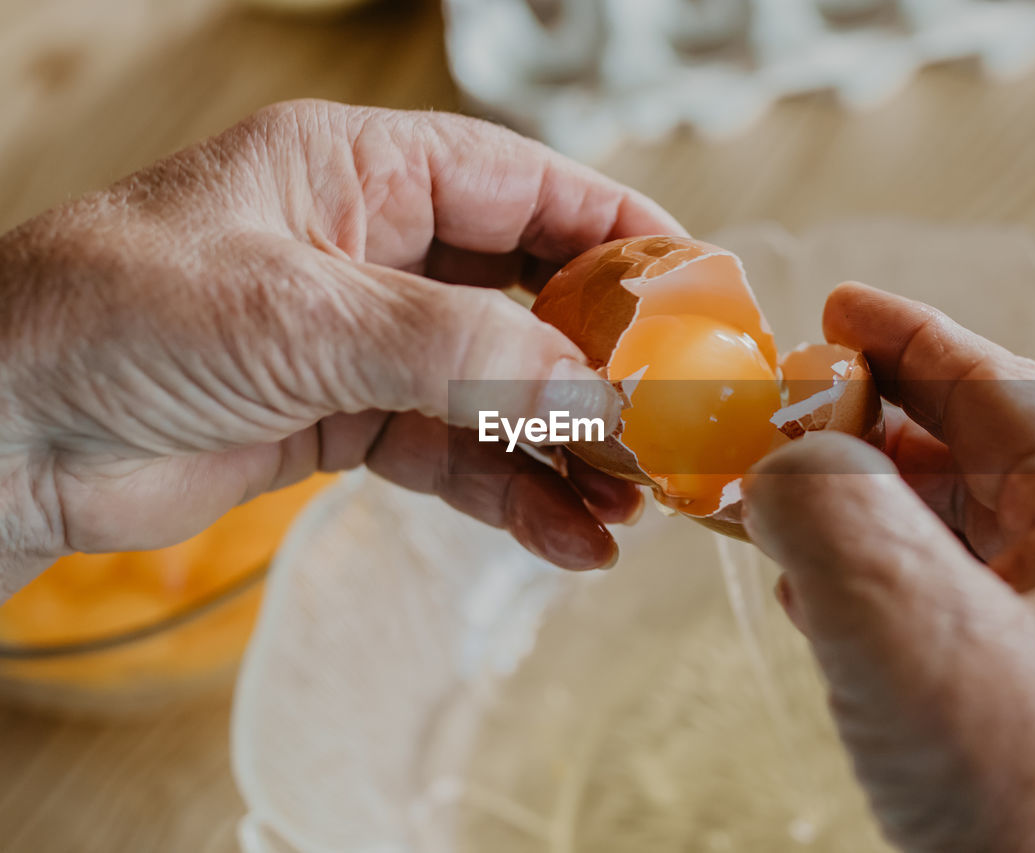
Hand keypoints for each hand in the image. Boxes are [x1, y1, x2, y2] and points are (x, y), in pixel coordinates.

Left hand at [0, 100, 681, 597]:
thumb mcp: (300, 313)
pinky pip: (457, 455)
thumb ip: (454, 346)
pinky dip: (513, 496)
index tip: (698, 287)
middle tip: (674, 421)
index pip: (527, 184)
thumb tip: (591, 387)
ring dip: (569, 446)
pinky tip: (567, 538)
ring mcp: (367, 342)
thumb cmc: (109, 320)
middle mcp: (376, 249)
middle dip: (604, 361)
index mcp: (363, 171)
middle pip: (529, 293)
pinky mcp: (348, 423)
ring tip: (634, 503)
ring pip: (502, 386)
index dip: (620, 230)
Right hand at [742, 283, 1034, 851]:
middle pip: (967, 461)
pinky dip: (858, 581)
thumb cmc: (1027, 806)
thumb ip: (830, 510)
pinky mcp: (1009, 712)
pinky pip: (925, 610)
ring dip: (850, 507)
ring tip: (769, 490)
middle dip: (866, 425)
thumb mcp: (909, 624)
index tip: (833, 307)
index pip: (1002, 394)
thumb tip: (778, 466)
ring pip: (938, 539)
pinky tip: (804, 587)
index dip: (912, 338)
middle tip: (777, 404)